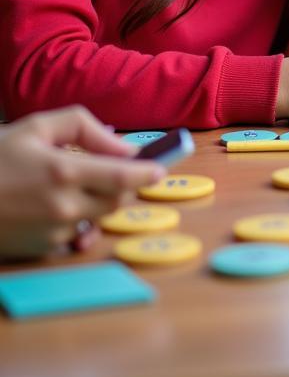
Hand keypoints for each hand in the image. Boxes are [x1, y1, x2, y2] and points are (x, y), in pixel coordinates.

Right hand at [0, 106, 165, 259]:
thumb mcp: (38, 126)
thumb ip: (87, 129)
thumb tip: (125, 147)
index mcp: (65, 172)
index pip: (126, 177)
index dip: (149, 172)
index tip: (160, 168)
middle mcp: (63, 207)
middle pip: (118, 200)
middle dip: (123, 185)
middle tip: (113, 170)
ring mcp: (52, 233)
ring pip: (98, 218)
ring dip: (98, 202)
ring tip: (73, 185)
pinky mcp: (40, 250)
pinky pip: (74, 235)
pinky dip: (75, 220)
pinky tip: (55, 205)